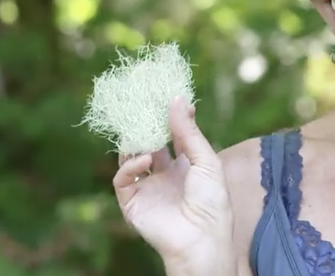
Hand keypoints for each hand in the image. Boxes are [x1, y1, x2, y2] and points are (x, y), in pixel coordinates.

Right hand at [113, 97, 234, 272]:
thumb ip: (188, 132)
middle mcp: (165, 175)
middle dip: (147, 125)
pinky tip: (143, 159)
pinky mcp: (132, 203)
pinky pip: (123, 179)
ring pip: (131, 157)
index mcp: (186, 166)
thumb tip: (177, 100)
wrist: (201, 238)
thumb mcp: (205, 160)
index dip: (172, 118)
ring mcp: (148, 188)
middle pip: (150, 143)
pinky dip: (128, 166)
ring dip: (134, 141)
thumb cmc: (212, 201)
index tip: (170, 97)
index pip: (175, 136)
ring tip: (140, 127)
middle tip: (144, 104)